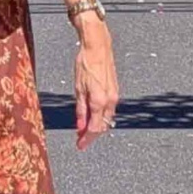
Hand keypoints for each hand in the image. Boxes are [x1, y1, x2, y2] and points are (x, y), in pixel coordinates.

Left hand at [73, 15, 118, 151]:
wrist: (98, 47)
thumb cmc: (86, 64)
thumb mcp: (78, 89)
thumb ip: (80, 109)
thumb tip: (79, 126)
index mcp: (100, 101)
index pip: (94, 128)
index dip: (86, 139)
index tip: (80, 146)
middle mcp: (110, 101)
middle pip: (102, 126)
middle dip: (91, 135)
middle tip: (80, 141)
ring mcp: (114, 96)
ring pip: (106, 118)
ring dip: (96, 126)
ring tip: (84, 131)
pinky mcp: (115, 90)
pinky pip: (108, 110)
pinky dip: (101, 117)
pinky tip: (93, 117)